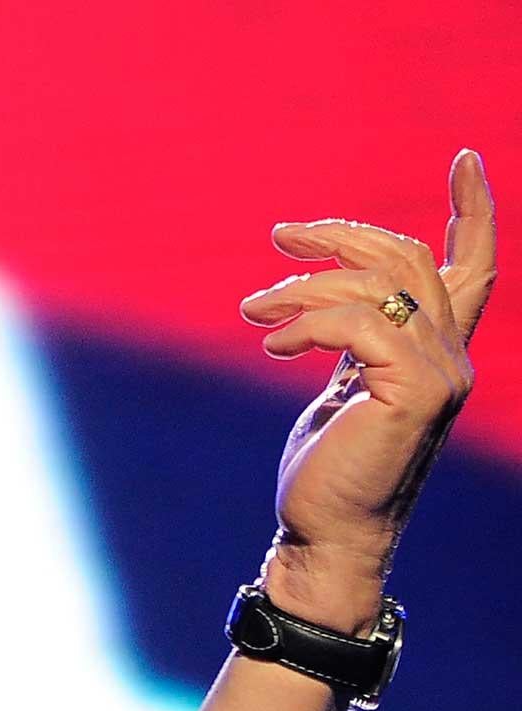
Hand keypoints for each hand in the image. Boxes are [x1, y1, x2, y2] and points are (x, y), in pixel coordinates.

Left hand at [240, 150, 496, 627]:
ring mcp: (441, 373)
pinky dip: (308, 322)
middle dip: (340, 236)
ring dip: (303, 285)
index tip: (464, 158)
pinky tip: (274, 345)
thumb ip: (356, 337)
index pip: (472, 267)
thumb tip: (328, 286)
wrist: (321, 534)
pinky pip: (357, 321)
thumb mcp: (342, 386)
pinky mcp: (414, 390)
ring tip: (254, 311)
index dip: (474, 210)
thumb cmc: (326, 470)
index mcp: (438, 351)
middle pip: (407, 259)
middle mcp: (453, 357)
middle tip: (280, 237)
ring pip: (377, 284)